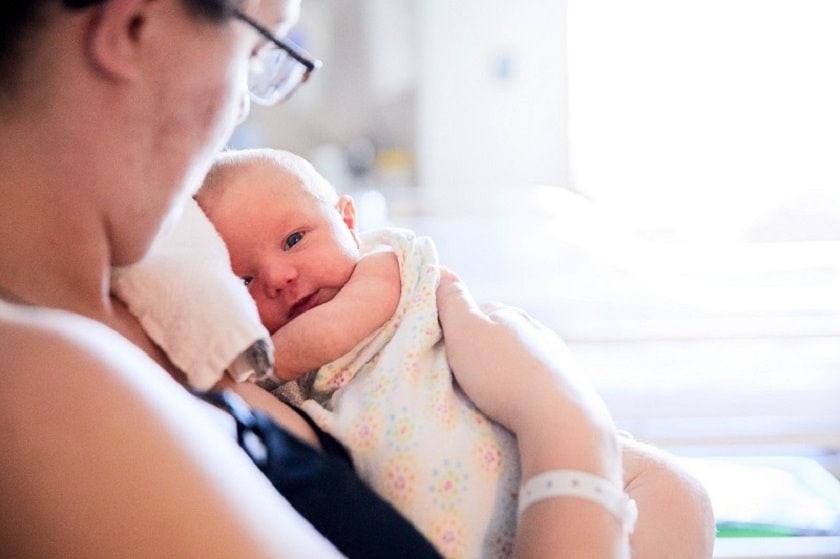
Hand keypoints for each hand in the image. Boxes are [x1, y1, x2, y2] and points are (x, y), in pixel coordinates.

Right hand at [436, 267, 619, 479]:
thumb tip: (440, 270)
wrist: (556, 416)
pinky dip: (523, 385)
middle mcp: (533, 327)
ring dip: (503, 369)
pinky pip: (536, 378)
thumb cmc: (501, 372)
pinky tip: (517, 402)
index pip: (473, 310)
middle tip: (463, 376)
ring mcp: (554, 353)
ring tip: (489, 394)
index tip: (443, 350)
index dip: (454, 327)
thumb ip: (451, 300)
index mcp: (507, 312)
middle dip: (480, 348)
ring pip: (517, 355)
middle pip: (496, 333)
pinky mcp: (567, 382)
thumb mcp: (464, 330)